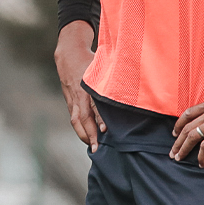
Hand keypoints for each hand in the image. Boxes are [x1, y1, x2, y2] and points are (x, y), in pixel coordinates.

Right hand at [54, 21, 104, 150]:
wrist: (68, 56)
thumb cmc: (89, 61)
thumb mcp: (102, 65)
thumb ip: (114, 76)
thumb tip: (135, 84)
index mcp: (88, 87)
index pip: (93, 105)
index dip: (99, 118)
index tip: (105, 130)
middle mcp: (79, 96)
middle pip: (83, 118)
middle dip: (90, 134)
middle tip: (97, 148)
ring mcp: (72, 100)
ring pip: (75, 121)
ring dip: (83, 135)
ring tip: (92, 147)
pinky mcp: (70, 102)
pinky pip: (74, 118)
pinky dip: (80, 130)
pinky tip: (88, 138)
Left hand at [171, 65, 203, 165]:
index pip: (187, 114)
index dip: (179, 124)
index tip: (174, 132)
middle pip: (186, 129)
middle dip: (177, 142)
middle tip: (172, 153)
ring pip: (191, 137)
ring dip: (183, 149)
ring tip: (178, 158)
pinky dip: (201, 156)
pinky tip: (201, 163)